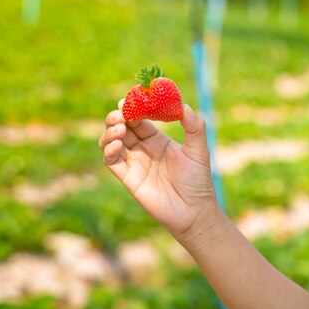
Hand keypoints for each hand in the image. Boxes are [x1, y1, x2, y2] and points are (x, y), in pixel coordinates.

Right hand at [98, 101, 218, 239]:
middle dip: (118, 115)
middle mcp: (142, 150)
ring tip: (120, 127)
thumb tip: (182, 105)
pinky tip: (117, 145)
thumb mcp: (199, 150)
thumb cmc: (198, 181)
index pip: (140, 117)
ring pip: (112, 141)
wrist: (194, 211)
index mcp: (157, 140)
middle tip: (121, 111)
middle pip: (122, 126)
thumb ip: (194, 126)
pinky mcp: (128, 178)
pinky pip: (111, 161)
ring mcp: (134, 163)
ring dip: (111, 131)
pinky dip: (109, 150)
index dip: (134, 107)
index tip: (133, 97)